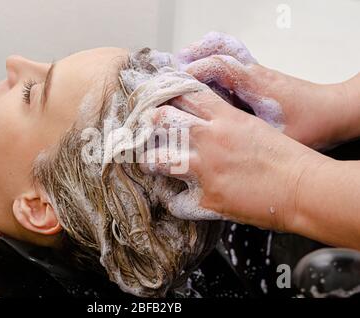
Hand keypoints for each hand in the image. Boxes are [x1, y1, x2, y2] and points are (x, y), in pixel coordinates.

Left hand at [143, 90, 329, 231]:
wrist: (303, 188)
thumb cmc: (285, 157)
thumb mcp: (253, 126)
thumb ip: (224, 120)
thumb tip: (202, 120)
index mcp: (225, 118)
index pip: (184, 94)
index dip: (167, 93)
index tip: (157, 98)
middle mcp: (210, 139)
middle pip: (163, 120)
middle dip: (152, 123)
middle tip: (148, 129)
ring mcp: (206, 169)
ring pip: (158, 159)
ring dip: (153, 160)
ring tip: (153, 162)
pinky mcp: (208, 198)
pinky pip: (176, 200)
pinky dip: (174, 200)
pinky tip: (176, 197)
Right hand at [177, 31, 359, 149]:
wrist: (334, 111)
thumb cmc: (311, 124)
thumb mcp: (277, 138)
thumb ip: (246, 141)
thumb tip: (216, 151)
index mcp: (256, 84)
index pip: (220, 66)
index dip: (195, 71)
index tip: (175, 82)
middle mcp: (254, 73)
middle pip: (218, 52)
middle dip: (192, 58)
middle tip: (170, 70)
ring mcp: (255, 72)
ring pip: (224, 51)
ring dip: (202, 54)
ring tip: (180, 62)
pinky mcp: (256, 77)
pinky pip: (231, 60)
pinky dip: (213, 59)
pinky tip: (201, 71)